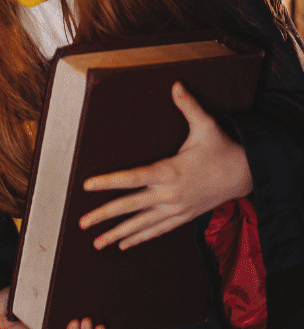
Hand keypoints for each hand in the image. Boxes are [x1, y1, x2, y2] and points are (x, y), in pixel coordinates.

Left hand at [80, 81, 252, 250]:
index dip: (109, 182)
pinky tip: (123, 244)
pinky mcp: (184, 217)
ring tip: (96, 243)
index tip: (86, 185)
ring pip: (142, 225)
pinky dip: (140, 238)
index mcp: (170, 171)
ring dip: (118, 234)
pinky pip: (157, 230)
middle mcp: (170, 194)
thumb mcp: (207, 125)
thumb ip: (188, 106)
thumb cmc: (223, 148)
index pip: (133, 178)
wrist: (248, 175)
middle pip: (131, 206)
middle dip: (104, 215)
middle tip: (81, 222)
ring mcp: (177, 209)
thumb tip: (176, 84)